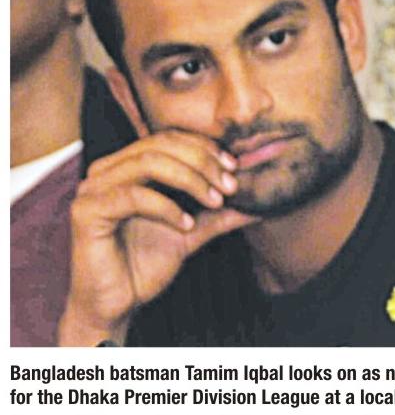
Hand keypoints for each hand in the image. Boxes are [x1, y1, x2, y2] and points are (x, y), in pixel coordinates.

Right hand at [58, 130, 257, 345]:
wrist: (116, 303)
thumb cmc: (145, 265)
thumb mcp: (192, 232)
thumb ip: (221, 214)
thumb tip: (260, 204)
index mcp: (126, 166)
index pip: (169, 138)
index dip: (205, 148)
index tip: (234, 168)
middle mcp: (106, 170)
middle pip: (161, 144)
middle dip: (203, 162)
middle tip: (230, 186)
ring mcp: (93, 188)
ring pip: (149, 163)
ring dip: (190, 180)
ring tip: (215, 202)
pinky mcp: (86, 211)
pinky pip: (133, 196)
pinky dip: (166, 207)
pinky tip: (187, 224)